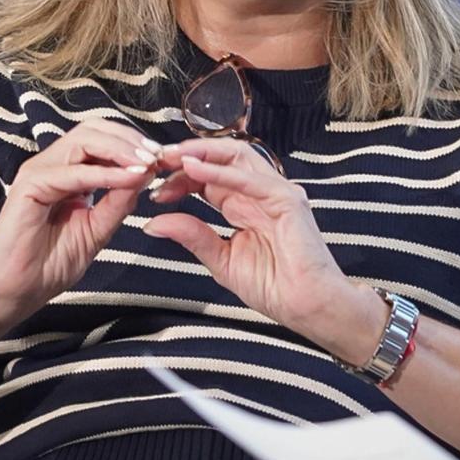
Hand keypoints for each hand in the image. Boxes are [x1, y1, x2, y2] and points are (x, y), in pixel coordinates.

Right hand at [0, 118, 161, 330]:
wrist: (15, 292)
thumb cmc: (49, 264)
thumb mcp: (98, 228)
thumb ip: (119, 201)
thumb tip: (146, 173)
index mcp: (69, 172)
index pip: (103, 139)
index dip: (134, 143)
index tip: (164, 157)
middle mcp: (53, 164)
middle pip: (95, 130)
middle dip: (131, 139)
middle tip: (158, 156)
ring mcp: (39, 171)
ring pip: (84, 140)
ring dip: (121, 149)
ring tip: (147, 163)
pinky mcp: (29, 185)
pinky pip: (73, 171)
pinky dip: (105, 173)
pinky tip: (128, 178)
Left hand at [143, 139, 383, 359]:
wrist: (306, 306)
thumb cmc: (274, 286)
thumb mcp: (221, 260)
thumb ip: (192, 236)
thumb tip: (154, 222)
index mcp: (242, 206)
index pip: (207, 177)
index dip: (180, 177)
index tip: (154, 187)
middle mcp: (258, 193)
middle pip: (220, 158)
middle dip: (188, 155)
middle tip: (158, 161)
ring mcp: (275, 192)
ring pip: (237, 156)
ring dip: (202, 153)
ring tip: (173, 157)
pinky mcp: (287, 199)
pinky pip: (251, 179)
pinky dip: (221, 171)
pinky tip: (195, 169)